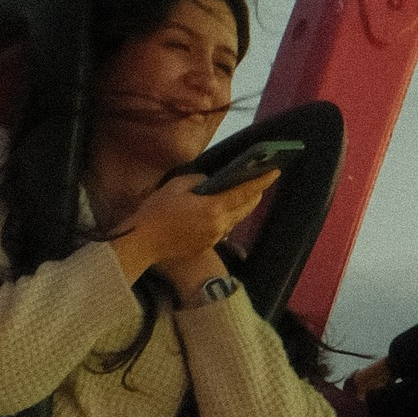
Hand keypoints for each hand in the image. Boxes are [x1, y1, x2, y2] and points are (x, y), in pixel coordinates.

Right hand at [112, 167, 276, 300]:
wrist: (142, 243)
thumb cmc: (156, 212)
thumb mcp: (176, 186)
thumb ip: (198, 181)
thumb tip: (210, 182)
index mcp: (213, 208)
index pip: (244, 192)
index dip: (261, 181)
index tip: (275, 171)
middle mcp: (219, 225)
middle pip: (245, 208)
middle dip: (256, 193)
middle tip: (262, 180)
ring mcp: (214, 237)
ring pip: (236, 219)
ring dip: (243, 206)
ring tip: (246, 193)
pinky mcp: (206, 245)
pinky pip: (224, 228)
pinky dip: (229, 217)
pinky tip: (224, 210)